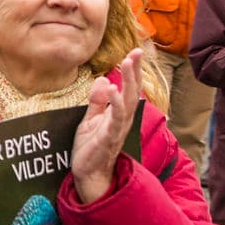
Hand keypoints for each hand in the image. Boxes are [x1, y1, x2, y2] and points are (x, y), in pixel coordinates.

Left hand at [71, 50, 144, 204]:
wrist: (88, 173)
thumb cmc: (91, 148)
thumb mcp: (90, 120)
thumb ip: (97, 102)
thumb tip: (104, 81)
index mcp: (118, 114)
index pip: (129, 88)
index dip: (133, 71)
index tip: (134, 52)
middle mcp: (123, 119)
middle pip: (133, 91)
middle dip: (135, 71)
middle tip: (136, 52)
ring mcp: (117, 128)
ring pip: (128, 101)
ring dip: (129, 81)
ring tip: (128, 62)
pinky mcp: (108, 137)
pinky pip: (115, 118)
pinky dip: (115, 103)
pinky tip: (113, 89)